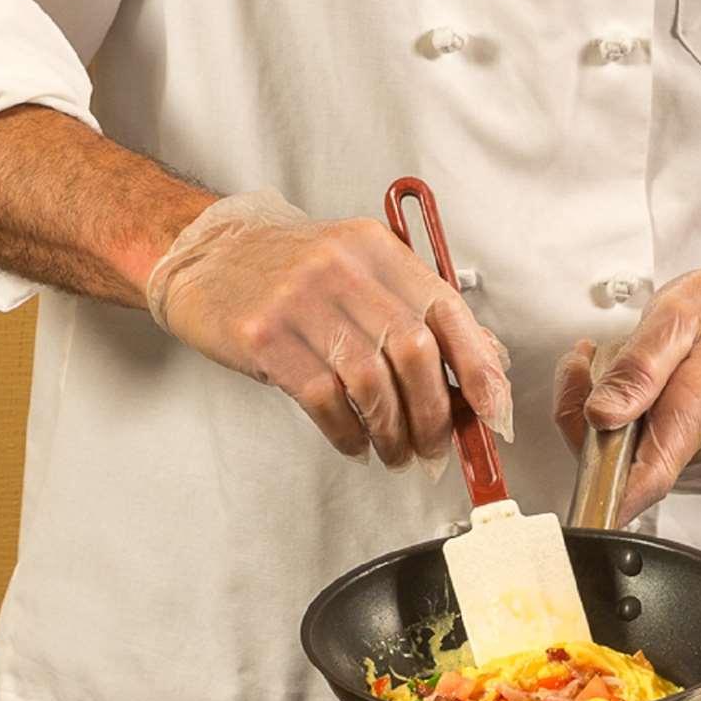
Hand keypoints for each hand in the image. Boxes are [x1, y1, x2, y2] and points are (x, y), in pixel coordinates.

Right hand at [143, 192, 514, 467]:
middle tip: (434, 446)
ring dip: (392, 432)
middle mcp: (343, 268)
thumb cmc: (287, 267)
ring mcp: (301, 301)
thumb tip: (483, 363)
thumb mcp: (358, 267)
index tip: (493, 412)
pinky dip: (348, 433)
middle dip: (434, 414)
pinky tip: (353, 441)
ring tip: (393, 451)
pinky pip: (323, 400)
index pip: (448, 310)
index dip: (479, 368)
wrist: (207, 253)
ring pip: (371, 383)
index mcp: (377, 249)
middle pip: (415, 353)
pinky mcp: (265, 336)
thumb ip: (416, 307)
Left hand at [558, 259, 700, 522]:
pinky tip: (635, 389)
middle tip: (589, 359)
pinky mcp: (691, 467)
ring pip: (621, 459)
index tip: (571, 470)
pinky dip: (622, 422)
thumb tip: (602, 416)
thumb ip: (638, 369)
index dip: (599, 490)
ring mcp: (700, 466)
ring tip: (620, 365)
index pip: (645, 483)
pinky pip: (637, 455)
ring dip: (602, 414)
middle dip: (585, 413)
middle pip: (616, 464)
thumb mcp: (676, 318)